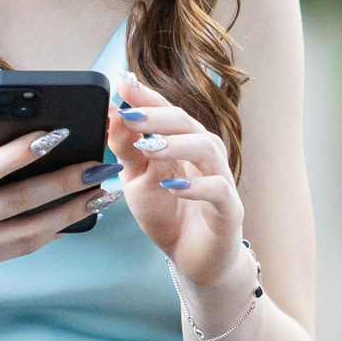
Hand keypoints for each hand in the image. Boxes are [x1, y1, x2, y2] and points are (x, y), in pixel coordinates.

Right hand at [0, 123, 117, 294]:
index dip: (26, 151)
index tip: (59, 133)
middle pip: (22, 201)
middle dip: (68, 182)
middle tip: (101, 165)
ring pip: (32, 231)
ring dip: (73, 212)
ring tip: (104, 193)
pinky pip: (24, 247)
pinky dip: (54, 233)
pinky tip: (79, 217)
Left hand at [109, 71, 247, 287]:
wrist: (192, 259)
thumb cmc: (169, 214)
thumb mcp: (137, 180)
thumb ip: (127, 150)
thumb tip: (112, 115)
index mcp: (183, 142)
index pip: (165, 111)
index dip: (146, 96)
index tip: (123, 81)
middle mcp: (205, 154)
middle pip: (186, 124)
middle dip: (158, 116)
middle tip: (130, 114)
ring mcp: (220, 179)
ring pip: (206, 149)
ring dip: (177, 145)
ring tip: (150, 147)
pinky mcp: (229, 209)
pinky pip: (218, 191)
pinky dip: (197, 187)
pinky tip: (175, 186)